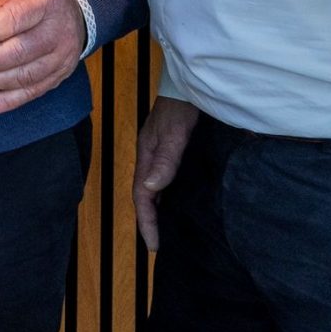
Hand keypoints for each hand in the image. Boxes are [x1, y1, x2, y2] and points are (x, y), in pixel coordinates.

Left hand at [0, 0, 86, 114]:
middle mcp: (58, 31)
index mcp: (46, 3)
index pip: (16, 18)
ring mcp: (62, 56)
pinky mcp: (60, 76)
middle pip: (20, 51)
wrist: (74, 14)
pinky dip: (8, 101)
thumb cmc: (39, 4)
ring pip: (25, 75)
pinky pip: (33, 92)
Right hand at [134, 97, 200, 250]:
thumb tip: (150, 189)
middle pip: (146, 196)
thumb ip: (165, 160)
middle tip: (158, 245)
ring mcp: (160, 155)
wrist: (188, 86)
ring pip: (155, 189)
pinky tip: (178, 204)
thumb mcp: (173, 134)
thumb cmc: (180, 110)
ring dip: (158, 211)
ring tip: (167, 232)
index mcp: (146, 157)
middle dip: (149, 221)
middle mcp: (150, 158)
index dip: (147, 221)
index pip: (142, 196)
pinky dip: (168, 197)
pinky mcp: (172, 152)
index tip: (154, 245)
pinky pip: (167, 181)